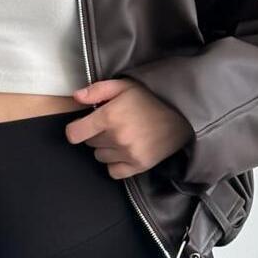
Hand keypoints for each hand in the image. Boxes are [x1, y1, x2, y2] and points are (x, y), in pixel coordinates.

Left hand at [64, 78, 191, 177]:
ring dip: (106, 148)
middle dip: (96, 133)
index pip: (75, 134)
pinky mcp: (139, 166)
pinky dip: (116, 163)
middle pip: (89, 143)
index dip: (76, 129)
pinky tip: (125, 151)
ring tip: (121, 136)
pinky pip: (113, 172)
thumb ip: (97, 90)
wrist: (182, 115)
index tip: (83, 125)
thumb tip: (76, 97)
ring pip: (100, 157)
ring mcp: (128, 153)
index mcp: (110, 116)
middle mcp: (117, 137)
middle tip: (112, 124)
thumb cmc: (151, 97)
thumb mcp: (124, 85)